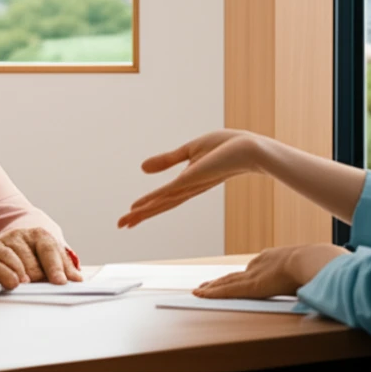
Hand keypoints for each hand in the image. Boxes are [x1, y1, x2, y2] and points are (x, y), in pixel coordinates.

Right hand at [0, 227, 82, 284]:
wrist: (8, 244)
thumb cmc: (33, 254)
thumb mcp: (49, 256)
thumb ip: (64, 266)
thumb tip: (77, 279)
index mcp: (40, 235)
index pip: (50, 251)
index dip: (55, 267)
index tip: (61, 281)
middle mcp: (21, 235)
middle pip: (32, 263)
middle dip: (37, 278)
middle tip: (39, 288)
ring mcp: (4, 242)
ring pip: (14, 267)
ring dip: (18, 280)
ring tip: (19, 286)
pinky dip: (1, 279)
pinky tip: (2, 284)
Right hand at [118, 129, 263, 228]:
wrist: (250, 147)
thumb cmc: (228, 146)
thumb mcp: (190, 150)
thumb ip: (166, 160)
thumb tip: (142, 168)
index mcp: (189, 183)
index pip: (165, 198)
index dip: (147, 206)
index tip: (131, 214)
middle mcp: (188, 189)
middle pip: (160, 205)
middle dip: (140, 216)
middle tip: (120, 225)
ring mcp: (189, 186)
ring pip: (161, 203)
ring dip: (141, 213)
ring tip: (124, 222)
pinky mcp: (191, 180)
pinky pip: (167, 192)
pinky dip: (152, 200)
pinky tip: (138, 207)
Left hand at [193, 243, 348, 298]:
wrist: (312, 261)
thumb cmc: (319, 264)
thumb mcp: (312, 268)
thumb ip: (311, 274)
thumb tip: (325, 277)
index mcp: (274, 258)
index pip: (253, 268)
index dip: (242, 275)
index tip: (237, 277)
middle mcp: (259, 264)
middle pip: (235, 274)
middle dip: (221, 280)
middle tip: (208, 283)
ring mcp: (253, 274)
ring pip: (226, 282)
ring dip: (212, 287)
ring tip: (200, 289)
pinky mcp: (249, 286)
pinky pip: (225, 290)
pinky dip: (211, 292)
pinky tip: (200, 294)